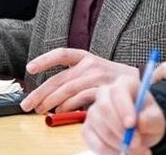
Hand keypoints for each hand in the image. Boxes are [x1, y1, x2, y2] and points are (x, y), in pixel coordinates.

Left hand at [20, 48, 138, 113]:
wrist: (138, 84)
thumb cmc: (110, 80)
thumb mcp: (92, 72)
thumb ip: (73, 78)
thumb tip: (48, 94)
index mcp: (85, 57)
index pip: (61, 54)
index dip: (44, 60)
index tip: (29, 68)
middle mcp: (90, 64)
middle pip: (60, 78)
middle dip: (40, 92)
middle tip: (28, 104)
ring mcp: (97, 76)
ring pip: (68, 89)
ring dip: (51, 101)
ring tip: (40, 110)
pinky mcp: (104, 89)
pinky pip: (81, 98)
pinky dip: (68, 106)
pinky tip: (60, 111)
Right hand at [82, 76, 165, 154]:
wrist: (141, 131)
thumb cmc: (148, 119)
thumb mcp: (156, 119)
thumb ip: (151, 119)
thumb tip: (140, 121)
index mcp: (124, 84)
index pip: (118, 91)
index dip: (123, 108)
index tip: (132, 125)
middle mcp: (105, 95)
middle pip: (104, 108)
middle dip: (119, 128)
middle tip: (135, 143)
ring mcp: (93, 112)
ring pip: (99, 127)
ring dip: (118, 143)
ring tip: (136, 151)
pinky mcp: (88, 129)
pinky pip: (94, 142)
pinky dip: (109, 151)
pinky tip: (122, 152)